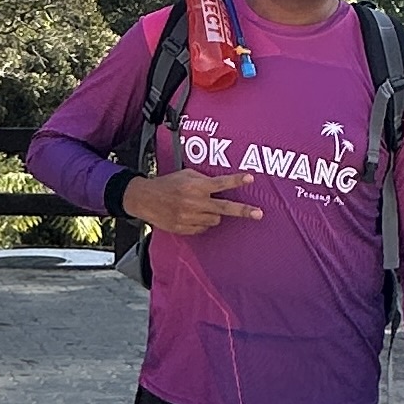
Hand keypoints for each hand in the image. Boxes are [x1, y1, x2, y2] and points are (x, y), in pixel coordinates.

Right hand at [124, 169, 263, 235]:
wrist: (145, 199)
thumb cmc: (167, 184)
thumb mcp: (185, 175)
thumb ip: (204, 179)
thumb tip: (221, 186)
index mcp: (195, 186)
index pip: (221, 183)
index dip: (236, 180)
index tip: (250, 177)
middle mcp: (194, 202)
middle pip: (224, 208)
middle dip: (243, 211)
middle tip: (259, 214)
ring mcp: (190, 217)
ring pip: (215, 220)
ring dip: (214, 214)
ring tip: (200, 207)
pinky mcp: (184, 228)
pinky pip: (203, 228)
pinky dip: (202, 223)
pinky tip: (191, 215)